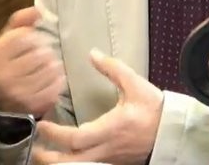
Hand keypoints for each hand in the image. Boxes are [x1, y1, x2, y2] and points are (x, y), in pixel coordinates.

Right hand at [0, 6, 64, 116]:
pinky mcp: (29, 105)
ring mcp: (14, 92)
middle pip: (40, 53)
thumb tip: (38, 10)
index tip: (33, 44)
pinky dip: (58, 83)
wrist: (5, 99)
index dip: (34, 38)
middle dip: (46, 53)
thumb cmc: (11, 62)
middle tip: (44, 58)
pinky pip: (54, 88)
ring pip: (50, 70)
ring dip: (55, 68)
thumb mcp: (9, 38)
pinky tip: (54, 81)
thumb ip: (21, 20)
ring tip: (50, 69)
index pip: (25, 36)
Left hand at [32, 49, 162, 163]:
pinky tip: (67, 156)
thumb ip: (112, 69)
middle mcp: (108, 148)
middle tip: (35, 149)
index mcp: (111, 129)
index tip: (43, 124)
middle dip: (49, 158)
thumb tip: (93, 54)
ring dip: (59, 163)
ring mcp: (110, 159)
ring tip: (45, 155)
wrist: (173, 131)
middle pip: (71, 162)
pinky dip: (74, 163)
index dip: (55, 134)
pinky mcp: (115, 162)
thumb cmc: (154, 109)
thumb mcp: (135, 84)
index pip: (76, 138)